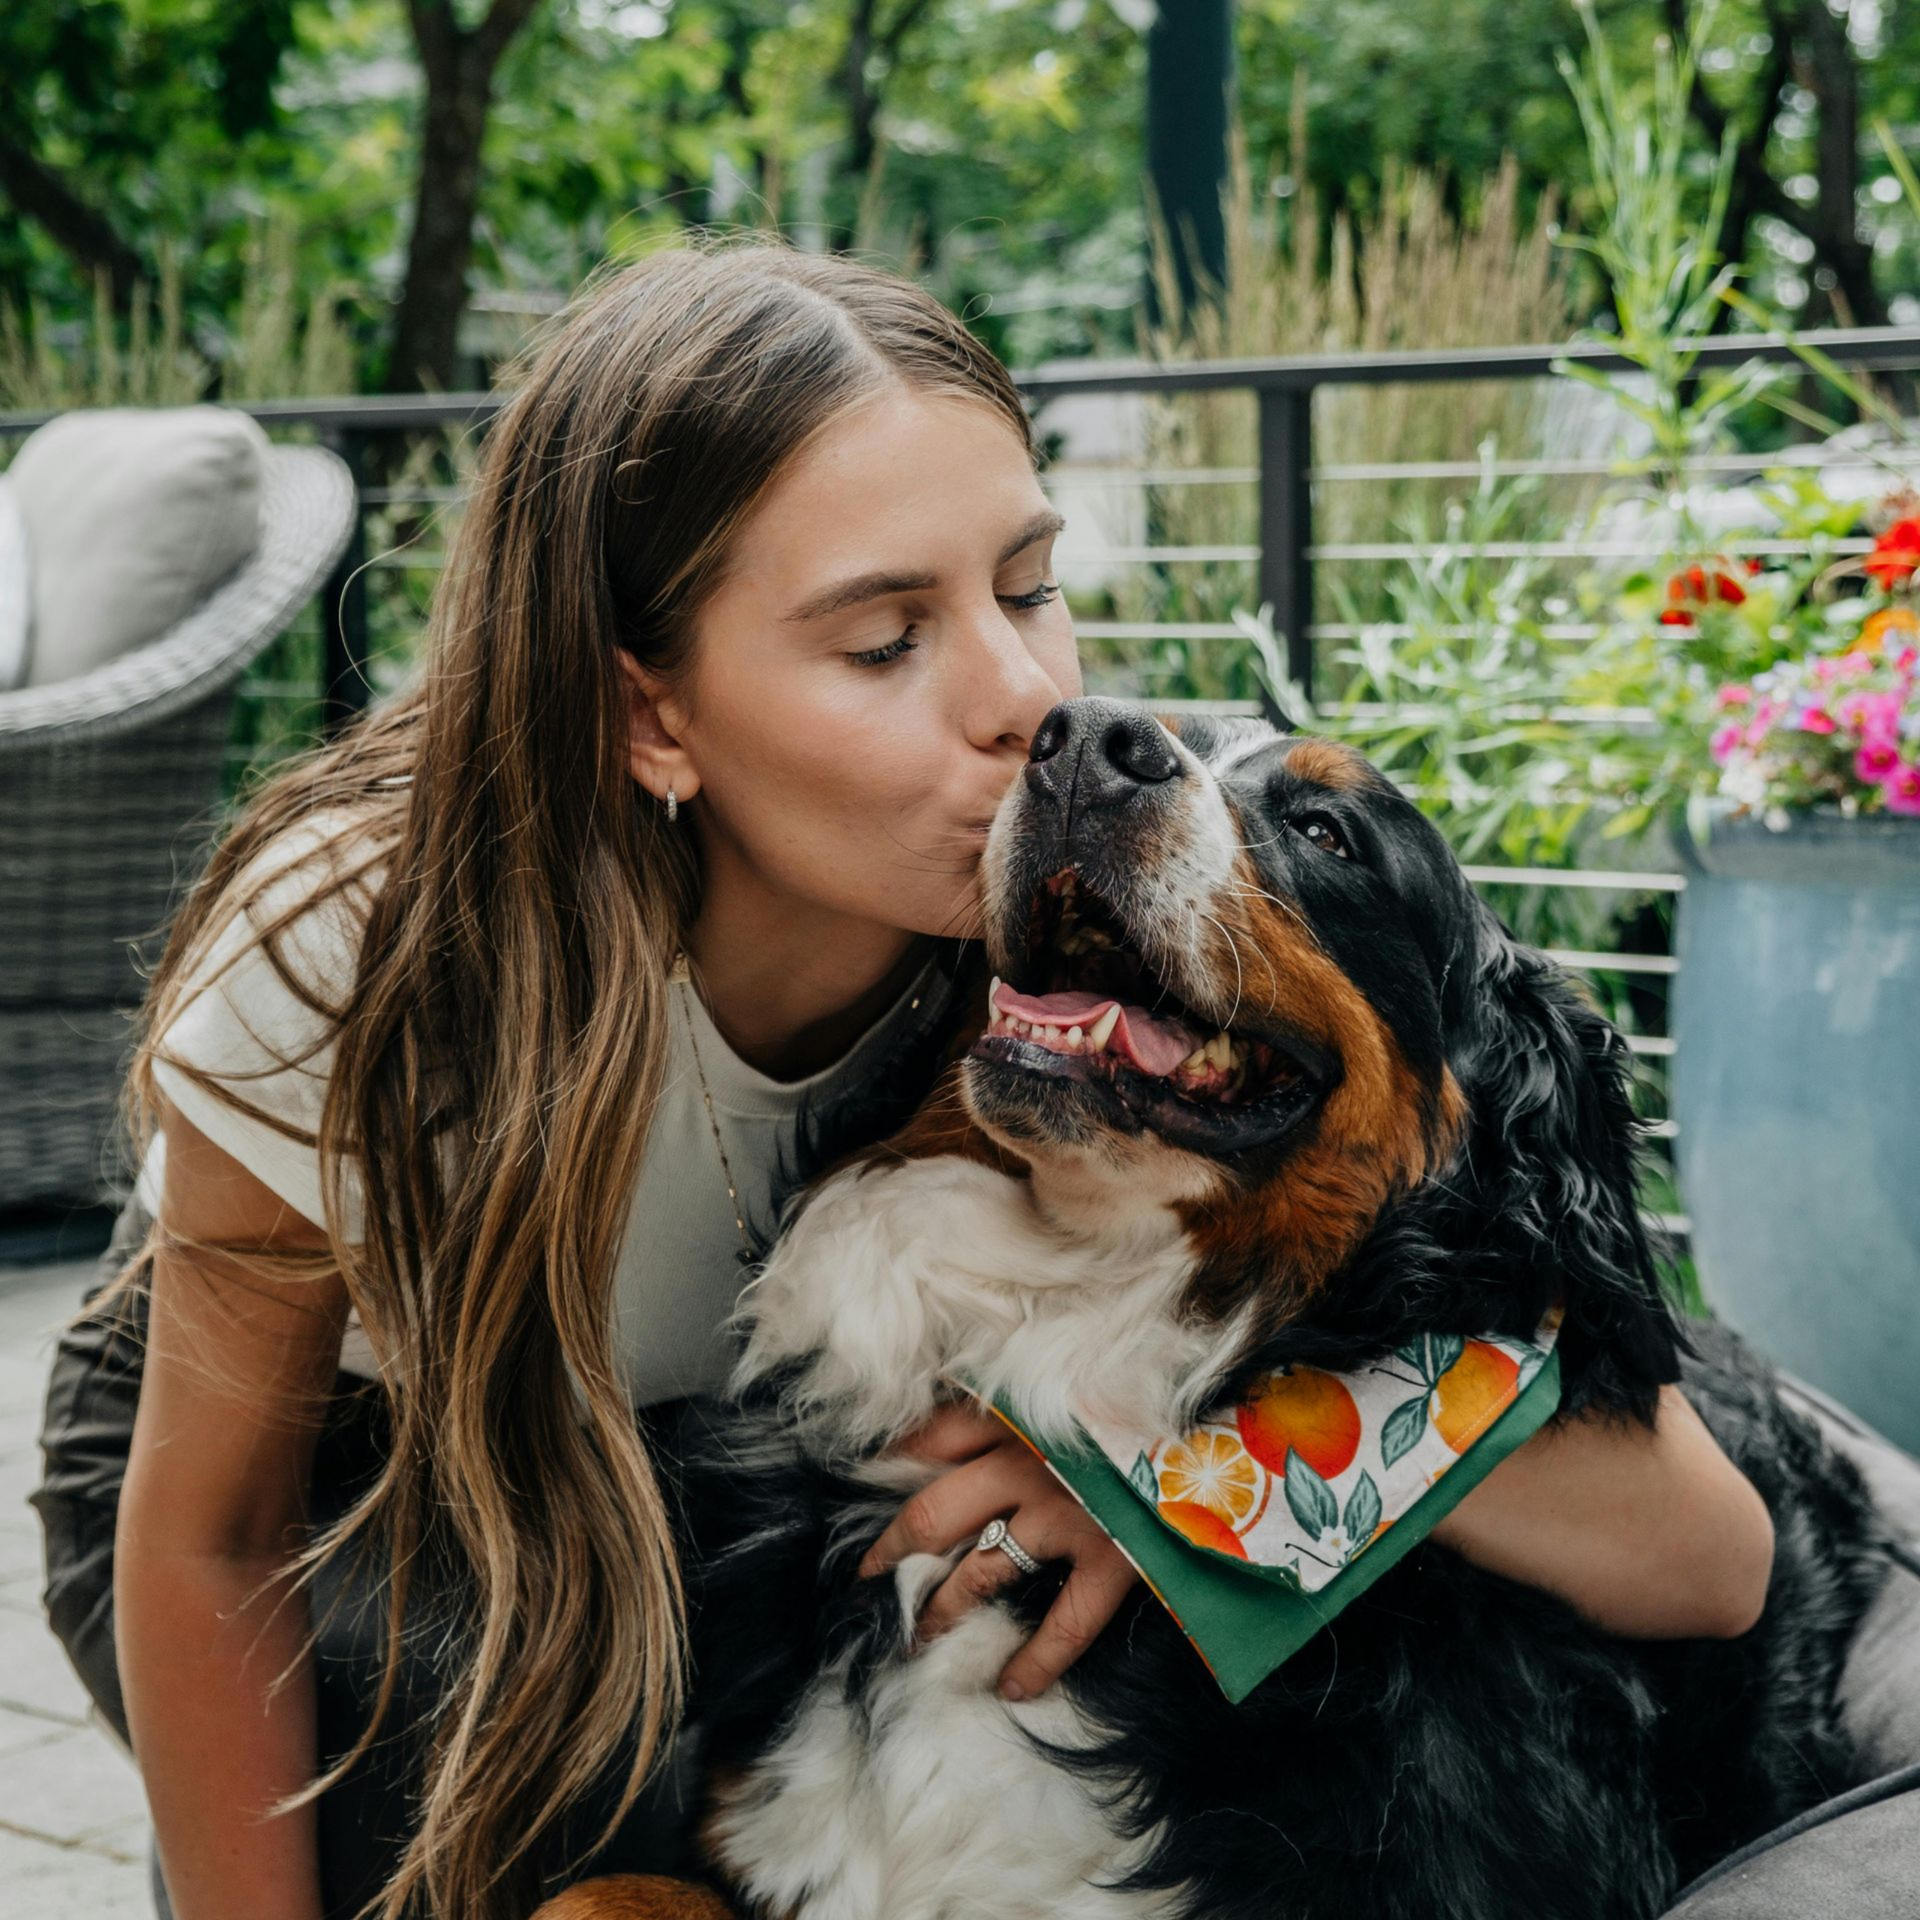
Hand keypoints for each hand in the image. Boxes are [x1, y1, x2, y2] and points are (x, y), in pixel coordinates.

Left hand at [856, 1400, 1139, 1699]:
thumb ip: (1021, 1395)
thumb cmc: (1140, 1390)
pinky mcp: (1113, 1559)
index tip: (865, 1480)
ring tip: (919, 1634)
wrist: (1219, 1412)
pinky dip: (1035, 1661)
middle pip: (935, 1513)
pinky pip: (1064, 1624)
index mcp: (1017, 1412)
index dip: (892, 1462)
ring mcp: (1068, 1515)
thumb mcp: (1071, 1376)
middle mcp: (1029, 1463)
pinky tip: (1011, 1688)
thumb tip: (953, 1410)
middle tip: (869, 1575)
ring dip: (945, 1607)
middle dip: (894, 1549)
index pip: (932, 1437)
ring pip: (983, 1570)